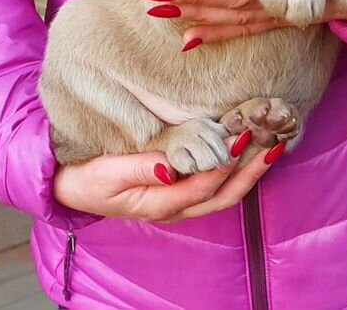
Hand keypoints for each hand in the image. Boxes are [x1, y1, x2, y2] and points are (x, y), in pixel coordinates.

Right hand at [54, 140, 274, 221]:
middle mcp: (177, 206)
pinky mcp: (181, 188)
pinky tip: (248, 149)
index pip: (202, 185)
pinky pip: (216, 182)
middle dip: (251, 171)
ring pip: (225, 190)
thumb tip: (170, 167)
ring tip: (272, 145)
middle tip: (274, 145)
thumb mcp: (107, 174)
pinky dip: (236, 167)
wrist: (72, 187)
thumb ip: (139, 169)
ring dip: (250, 170)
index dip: (223, 164)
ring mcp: (181, 200)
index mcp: (160, 204)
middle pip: (224, 193)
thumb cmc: (89, 179)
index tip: (241, 139)